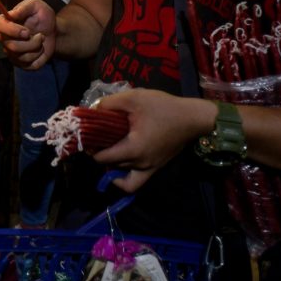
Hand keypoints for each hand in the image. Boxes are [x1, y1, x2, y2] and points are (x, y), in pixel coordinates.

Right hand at [0, 0, 55, 69]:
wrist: (52, 30)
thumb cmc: (41, 15)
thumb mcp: (35, 5)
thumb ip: (24, 7)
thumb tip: (11, 14)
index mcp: (5, 21)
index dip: (10, 30)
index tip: (26, 31)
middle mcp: (4, 38)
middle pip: (11, 46)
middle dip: (31, 42)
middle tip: (41, 35)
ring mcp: (11, 52)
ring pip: (22, 57)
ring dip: (37, 48)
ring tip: (41, 39)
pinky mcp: (21, 63)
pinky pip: (29, 65)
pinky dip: (40, 57)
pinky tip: (41, 49)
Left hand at [91, 89, 216, 191]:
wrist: (192, 118)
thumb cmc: (163, 108)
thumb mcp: (134, 98)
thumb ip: (109, 104)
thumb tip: (92, 110)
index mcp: (133, 149)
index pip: (103, 158)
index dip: (91, 148)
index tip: (88, 136)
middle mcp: (140, 165)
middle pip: (111, 166)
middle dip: (100, 154)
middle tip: (96, 139)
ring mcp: (150, 169)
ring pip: (122, 175)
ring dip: (112, 165)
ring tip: (108, 148)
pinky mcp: (156, 168)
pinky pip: (136, 182)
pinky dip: (125, 178)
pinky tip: (120, 164)